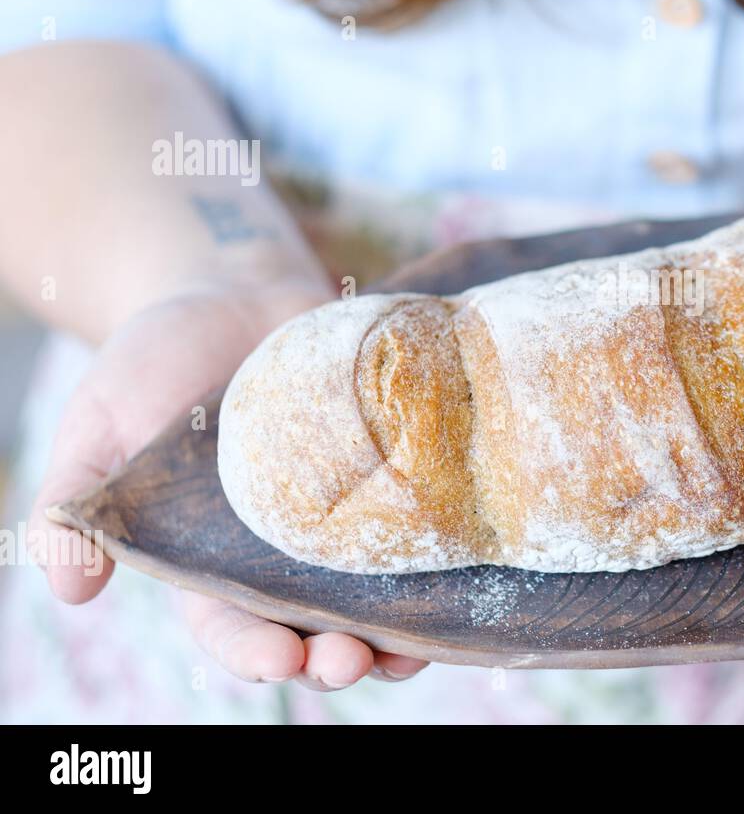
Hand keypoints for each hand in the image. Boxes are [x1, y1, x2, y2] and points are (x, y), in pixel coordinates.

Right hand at [31, 276, 430, 688]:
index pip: (231, 628)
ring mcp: (341, 516)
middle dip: (338, 657)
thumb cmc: (153, 361)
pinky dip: (440, 556)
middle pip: (314, 628)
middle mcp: (282, 552)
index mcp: (208, 558)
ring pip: (375, 596)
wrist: (231, 291)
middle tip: (355, 659)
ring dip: (400, 630)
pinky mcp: (388, 472)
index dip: (255, 653)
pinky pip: (419, 526)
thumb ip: (81, 503)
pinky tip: (465, 570)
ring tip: (416, 646)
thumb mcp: (100, 424)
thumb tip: (69, 588)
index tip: (282, 660)